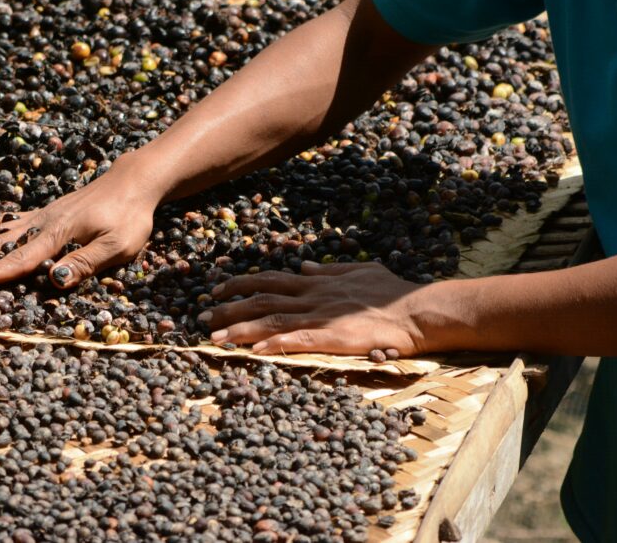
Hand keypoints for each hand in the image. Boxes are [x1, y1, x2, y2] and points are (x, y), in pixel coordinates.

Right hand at [0, 165, 156, 287]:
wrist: (132, 183)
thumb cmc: (130, 218)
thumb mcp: (117, 246)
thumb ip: (86, 263)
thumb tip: (54, 281)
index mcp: (60, 234)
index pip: (23, 258)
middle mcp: (42, 224)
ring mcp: (39, 217)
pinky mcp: (41, 214)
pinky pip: (4, 217)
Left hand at [199, 261, 435, 355]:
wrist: (418, 311)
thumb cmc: (394, 293)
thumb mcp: (360, 271)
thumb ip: (330, 270)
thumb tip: (305, 265)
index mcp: (318, 282)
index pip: (270, 279)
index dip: (240, 284)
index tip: (216, 290)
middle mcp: (314, 296)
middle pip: (261, 299)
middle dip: (227, 308)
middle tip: (199, 317)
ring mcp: (321, 317)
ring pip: (271, 320)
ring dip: (238, 329)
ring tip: (211, 339)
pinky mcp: (332, 338)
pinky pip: (296, 340)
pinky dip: (272, 344)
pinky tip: (251, 351)